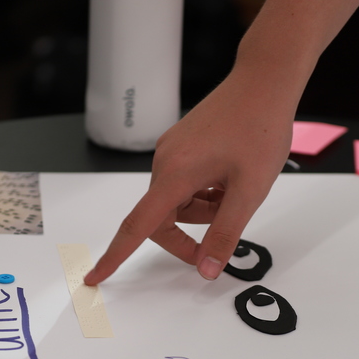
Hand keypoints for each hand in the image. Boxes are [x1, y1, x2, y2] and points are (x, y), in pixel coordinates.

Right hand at [83, 68, 294, 284]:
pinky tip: (229, 179)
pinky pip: (184, 182)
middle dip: (190, 233)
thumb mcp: (250, 191)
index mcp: (176, 174)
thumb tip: (206, 269)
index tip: (95, 277)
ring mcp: (172, 151)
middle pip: (162, 217)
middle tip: (223, 237)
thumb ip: (226, 233)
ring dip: (203, 210)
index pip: (138, 226)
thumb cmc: (259, 129)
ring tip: (236, 193)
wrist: (264, 82)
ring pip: (177, 201)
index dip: (115, 256)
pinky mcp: (182, 144)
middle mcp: (166, 161)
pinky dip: (203, 192)